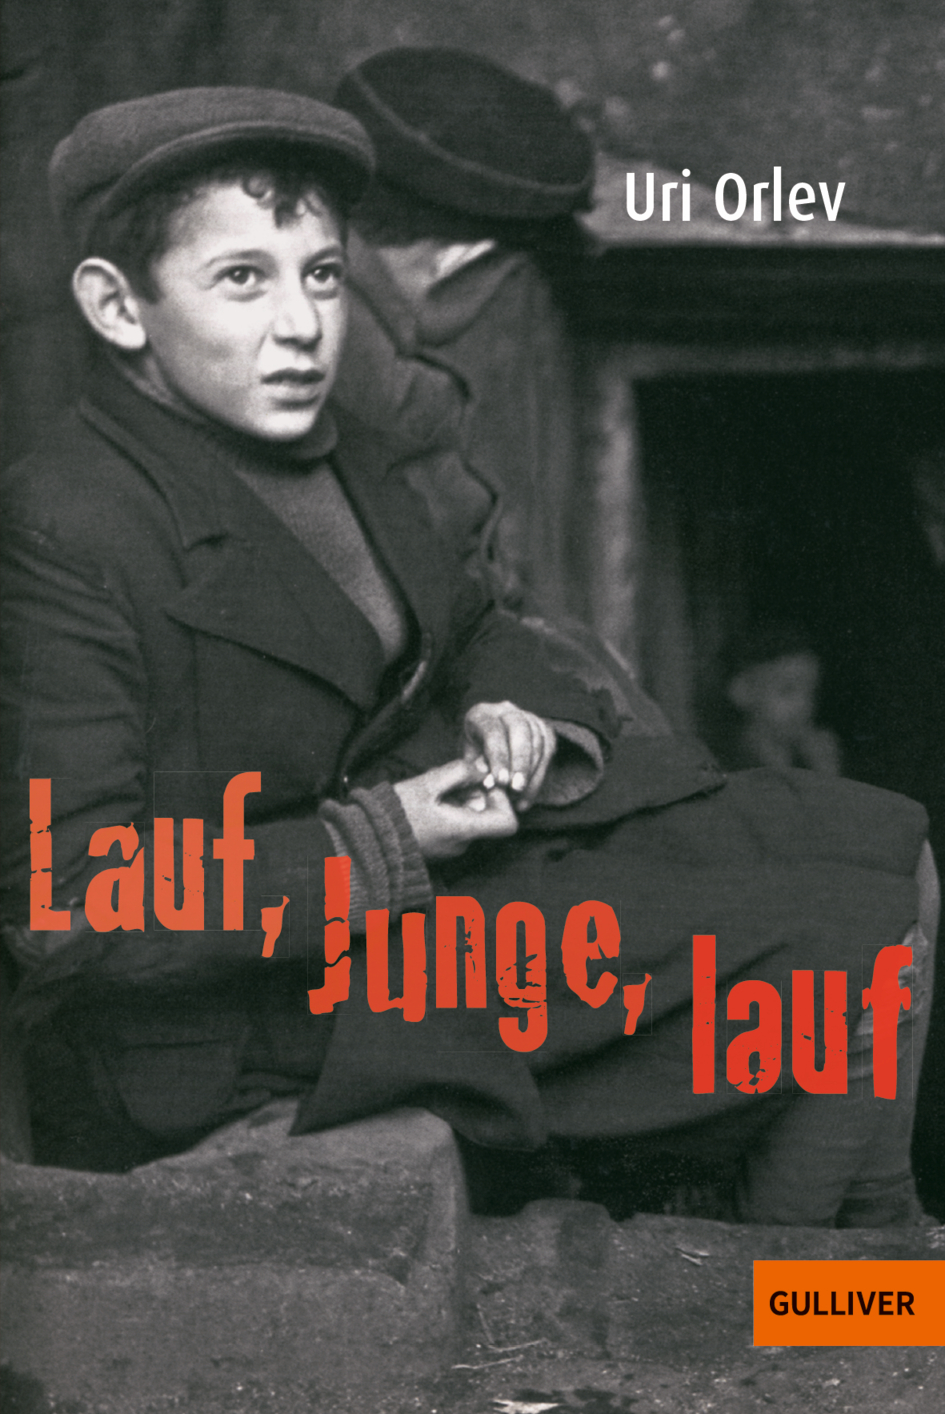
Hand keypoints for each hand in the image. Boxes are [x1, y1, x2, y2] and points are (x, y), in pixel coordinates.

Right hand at [393, 757, 518, 859]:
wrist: (369, 839)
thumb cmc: (397, 811)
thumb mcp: (428, 783)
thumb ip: (459, 772)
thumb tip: (481, 768)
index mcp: (464, 830)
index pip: (508, 823)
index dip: (503, 801)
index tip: (483, 785)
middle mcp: (463, 843)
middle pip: (489, 816)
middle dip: (476, 793)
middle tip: (452, 780)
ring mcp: (452, 847)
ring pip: (471, 817)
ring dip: (461, 798)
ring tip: (436, 788)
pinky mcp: (441, 845)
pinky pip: (457, 823)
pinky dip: (451, 808)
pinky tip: (430, 799)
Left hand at [462, 700, 555, 810]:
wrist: (487, 756)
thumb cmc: (473, 760)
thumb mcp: (468, 764)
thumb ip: (477, 772)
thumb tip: (489, 783)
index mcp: (481, 714)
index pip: (492, 730)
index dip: (498, 756)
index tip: (500, 781)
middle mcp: (506, 710)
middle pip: (519, 729)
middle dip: (520, 761)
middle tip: (516, 788)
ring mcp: (527, 718)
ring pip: (537, 740)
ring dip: (531, 772)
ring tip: (520, 797)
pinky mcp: (543, 730)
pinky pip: (548, 750)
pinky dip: (539, 774)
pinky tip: (528, 794)